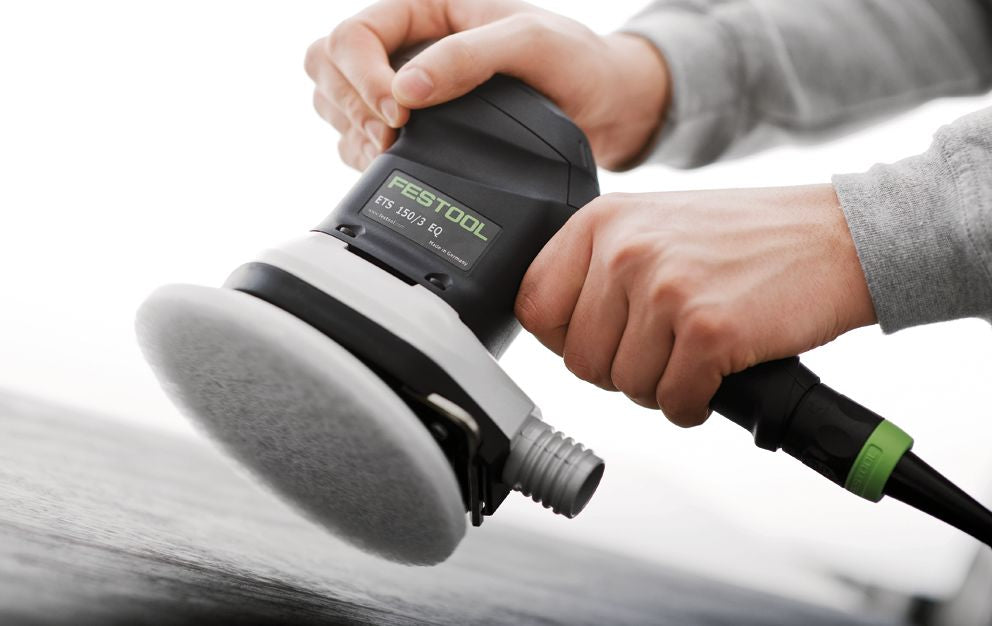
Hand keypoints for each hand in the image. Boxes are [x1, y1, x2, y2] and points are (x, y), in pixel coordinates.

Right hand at [304, 0, 668, 170]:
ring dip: (352, 129)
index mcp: (424, 7)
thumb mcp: (528, 43)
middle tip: (393, 133)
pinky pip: (355, 138)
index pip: (353, 35)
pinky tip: (396, 162)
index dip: (362, 76)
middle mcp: (405, 42)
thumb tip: (406, 90)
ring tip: (395, 148)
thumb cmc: (574, 59)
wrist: (601, 105)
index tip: (398, 112)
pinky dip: (363, 154)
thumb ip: (467, 58)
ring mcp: (403, 85)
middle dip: (351, 103)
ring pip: (333, 102)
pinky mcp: (410, 126)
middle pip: (326, 63)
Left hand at [514, 185, 875, 426]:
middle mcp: (626, 249)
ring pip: (625, 386)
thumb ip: (601, 267)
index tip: (600, 340)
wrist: (837, 237)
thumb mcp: (654, 226)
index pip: (534, 304)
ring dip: (661, 386)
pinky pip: (673, 402)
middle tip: (663, 352)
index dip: (565, 338)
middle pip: (579, 359)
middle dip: (621, 370)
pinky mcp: (707, 329)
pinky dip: (694, 404)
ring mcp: (665, 288)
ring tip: (694, 355)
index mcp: (602, 221)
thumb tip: (560, 329)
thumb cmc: (749, 239)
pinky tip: (715, 377)